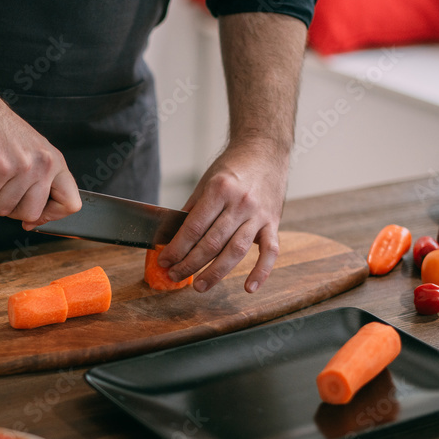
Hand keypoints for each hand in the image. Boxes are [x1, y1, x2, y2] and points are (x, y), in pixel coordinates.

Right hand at [0, 93, 80, 227]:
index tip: (34, 217)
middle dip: (9, 208)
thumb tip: (34, 220)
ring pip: (3, 210)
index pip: (71, 203)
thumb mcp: (31, 151)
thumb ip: (38, 182)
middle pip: (31, 213)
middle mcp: (42, 164)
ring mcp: (20, 167)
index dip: (51, 216)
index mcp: (54, 161)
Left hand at [158, 143, 286, 292]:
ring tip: (199, 286)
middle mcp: (240, 204)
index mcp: (219, 190)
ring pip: (236, 251)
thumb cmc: (233, 166)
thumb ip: (192, 210)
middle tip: (175, 275)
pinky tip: (249, 288)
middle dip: (190, 264)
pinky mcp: (273, 223)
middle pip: (212, 243)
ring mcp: (259, 215)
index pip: (193, 228)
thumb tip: (173, 237)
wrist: (265, 150)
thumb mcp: (206, 182)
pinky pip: (270, 252)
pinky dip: (261, 272)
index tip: (164, 260)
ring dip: (216, 273)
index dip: (176, 248)